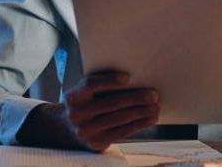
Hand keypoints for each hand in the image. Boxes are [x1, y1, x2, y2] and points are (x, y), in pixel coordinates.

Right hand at [16, 71, 159, 151]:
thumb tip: (134, 79)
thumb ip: (100, 85)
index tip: (128, 77)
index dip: (109, 80)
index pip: (91, 85)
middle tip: (153, 94)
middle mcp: (77, 115)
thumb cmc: (83, 103)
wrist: (65, 129)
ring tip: (156, 107)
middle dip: (136, 98)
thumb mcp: (83, 92)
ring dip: (141, 112)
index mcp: (73, 96)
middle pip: (111, 104)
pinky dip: (138, 125)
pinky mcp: (96, 143)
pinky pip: (121, 132)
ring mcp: (86, 131)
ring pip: (119, 119)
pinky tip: (149, 119)